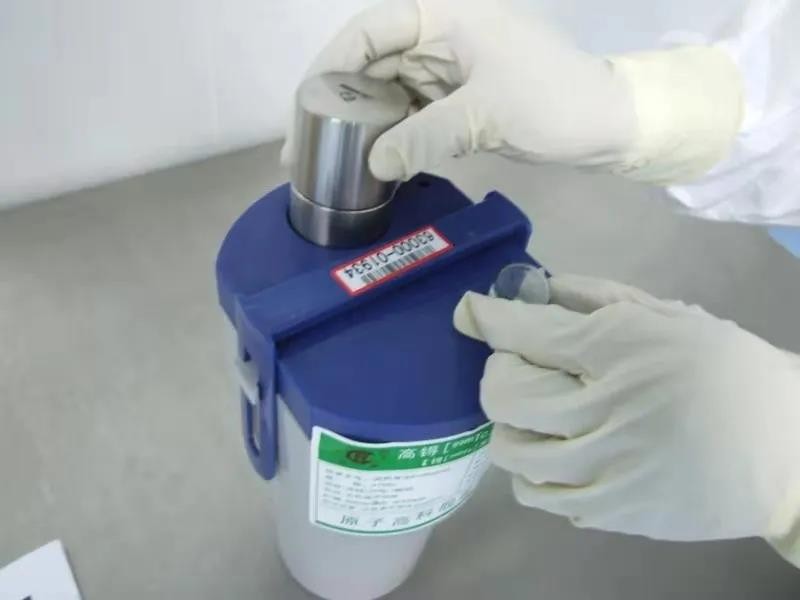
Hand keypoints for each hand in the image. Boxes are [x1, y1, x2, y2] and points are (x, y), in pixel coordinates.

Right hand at [282, 0, 742, 183]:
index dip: (330, 68)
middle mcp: (439, 37)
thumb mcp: (485, 115)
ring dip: (361, 129)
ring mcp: (448, 71)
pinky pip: (411, 117)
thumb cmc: (555, 102)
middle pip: (370, 65)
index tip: (305, 112)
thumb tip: (373, 164)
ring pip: (387, 95)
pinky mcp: (457, 102)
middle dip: (338, 107)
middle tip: (304, 154)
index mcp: (445, 16)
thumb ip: (423, 136)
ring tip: (327, 168)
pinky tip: (370, 168)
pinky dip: (391, 140)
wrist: (611, 127)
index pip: (368, 32)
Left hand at [454, 274, 799, 564]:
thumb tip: (537, 285)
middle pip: (504, 395)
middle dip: (496, 374)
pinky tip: (558, 456)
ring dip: (510, 428)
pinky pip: (539, 496)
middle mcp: (606, 410)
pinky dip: (534, 473)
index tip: (469, 312)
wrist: (788, 448)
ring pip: (512, 452)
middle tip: (515, 369)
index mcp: (620, 349)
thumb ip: (598, 298)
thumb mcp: (669, 315)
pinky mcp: (615, 512)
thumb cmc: (725, 370)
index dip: (487, 319)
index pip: (527, 333)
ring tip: (534, 417)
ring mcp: (608, 468)